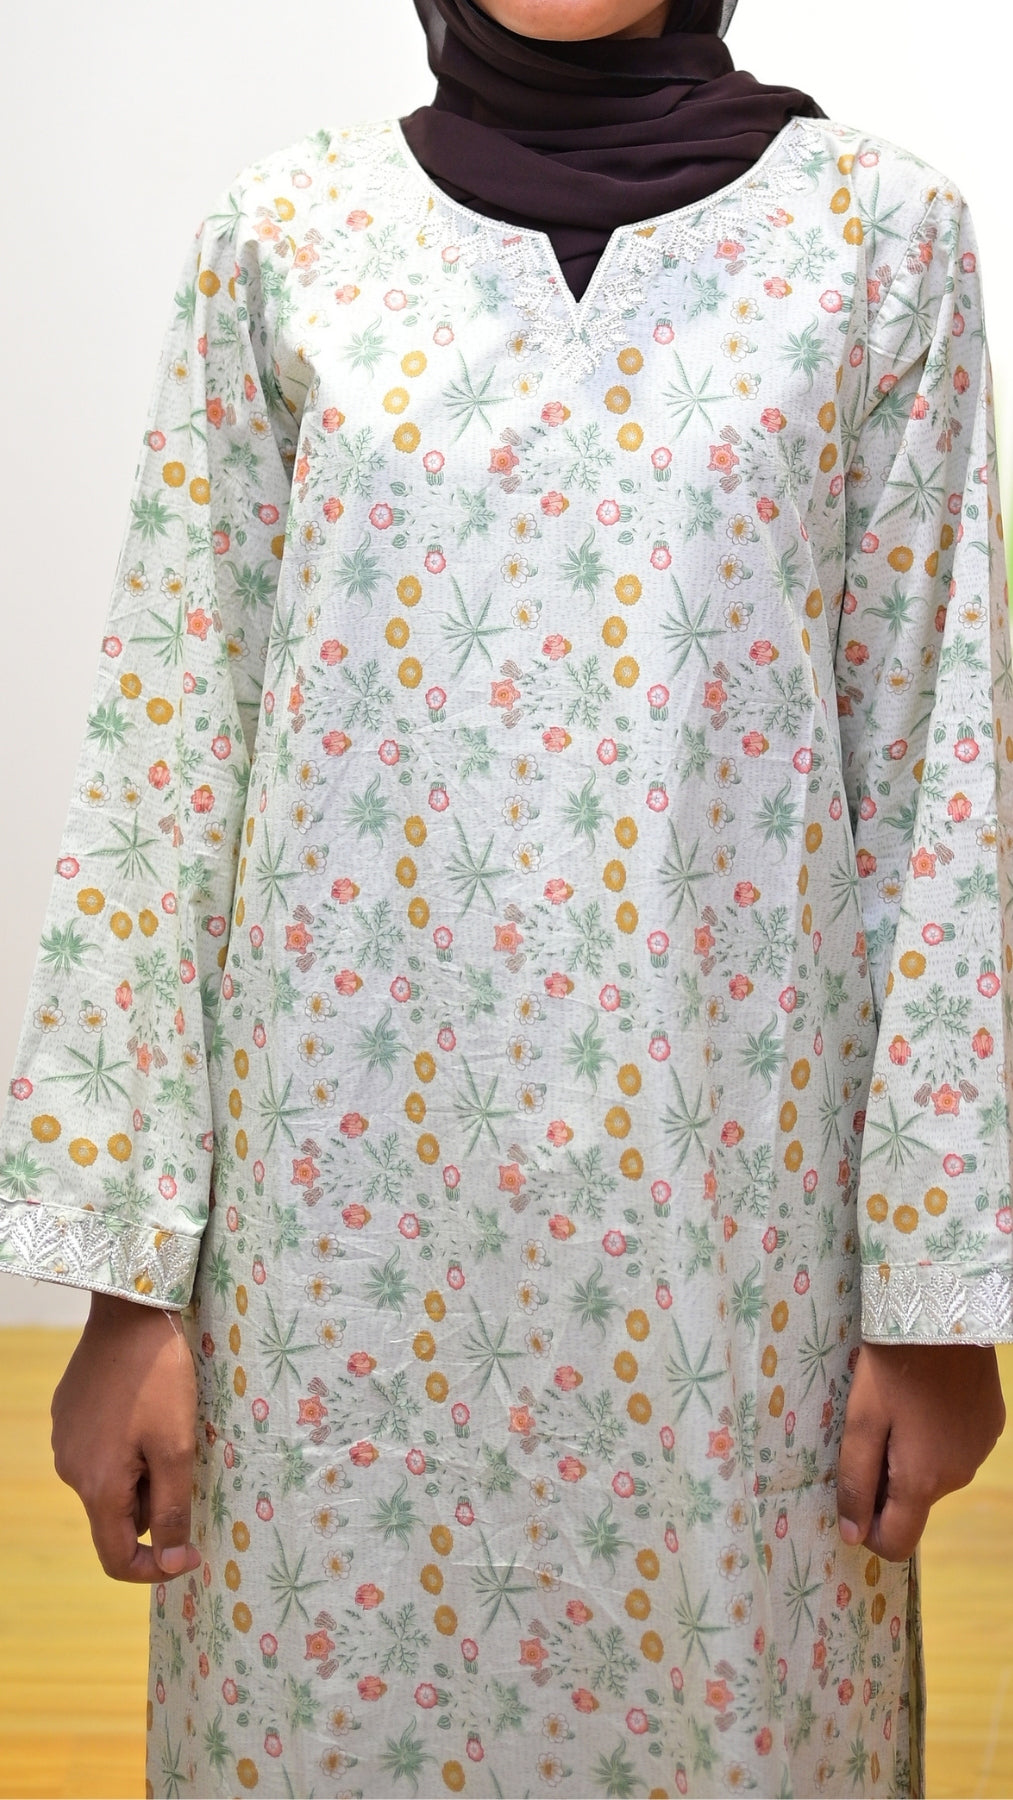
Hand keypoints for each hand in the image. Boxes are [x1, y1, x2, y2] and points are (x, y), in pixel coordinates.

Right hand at [50, 1291, 201, 1582]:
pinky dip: (125, 1445)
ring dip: (140, 1471)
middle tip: (182, 1455)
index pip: (116, 1558)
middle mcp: (70, 1471)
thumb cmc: (160, 1380)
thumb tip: (170, 1564)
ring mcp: (64, 1442)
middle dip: (153, 1502)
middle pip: (117, 1517)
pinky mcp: (67, 1416)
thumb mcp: (177, 1448)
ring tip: (163, 1425)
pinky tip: (142, 1407)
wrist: (129, 1314)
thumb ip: (172, 1510)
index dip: (154, 1569)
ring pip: (110, 1483)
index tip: (191, 1553)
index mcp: (97, 1486)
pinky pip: (99, 1451)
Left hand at [836, 1340, 1005, 1561]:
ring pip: (934, 1474)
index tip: (852, 1492)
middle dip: (885, 1480)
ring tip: (895, 1408)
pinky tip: (924, 1398)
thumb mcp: (861, 1420)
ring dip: (910, 1455)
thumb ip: (855, 1481)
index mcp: (923, 1481)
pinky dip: (935, 1436)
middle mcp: (959, 1476)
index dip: (866, 1528)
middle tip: (869, 1429)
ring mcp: (980, 1450)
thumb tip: (850, 1535)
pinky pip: (955, 1448)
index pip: (896, 1542)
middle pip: (912, 1503)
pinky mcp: (991, 1425)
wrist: (943, 1313)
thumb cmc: (892, 1365)